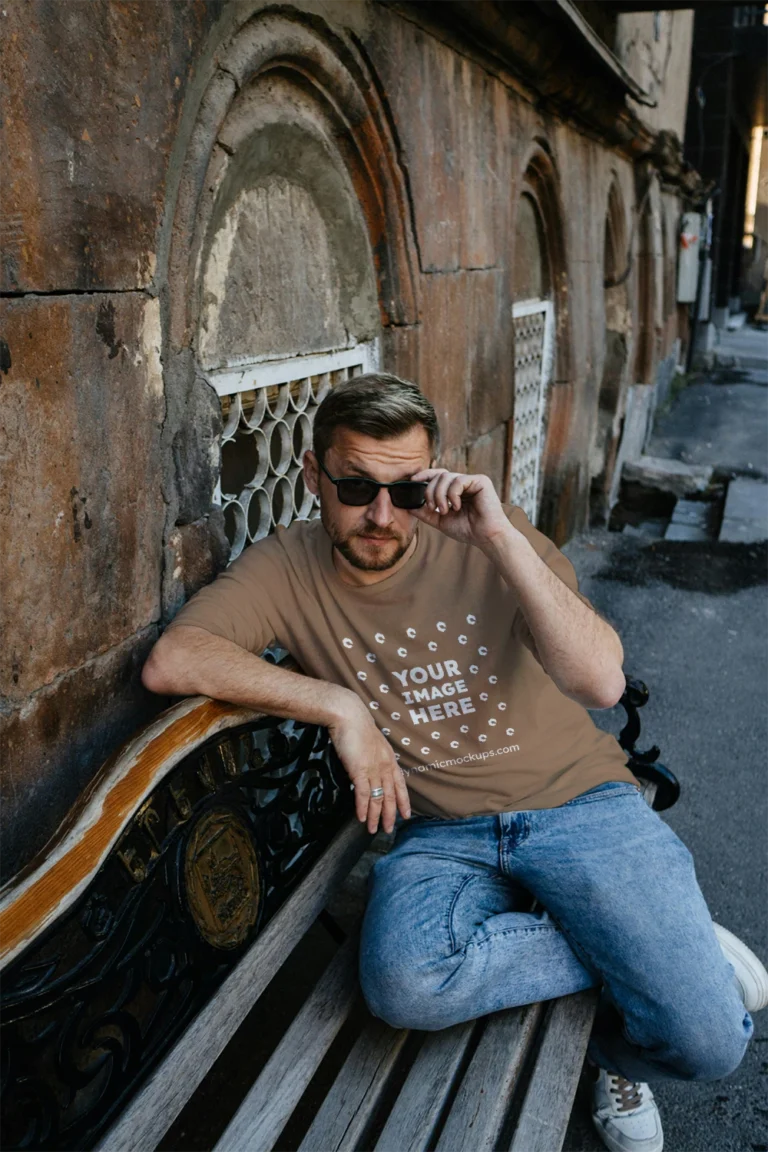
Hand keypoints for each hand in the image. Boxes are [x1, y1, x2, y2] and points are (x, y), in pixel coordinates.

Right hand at [327, 699, 411, 833]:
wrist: (349, 716)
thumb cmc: (357, 727)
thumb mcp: (371, 743)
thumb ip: (373, 757)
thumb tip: (369, 767)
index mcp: (389, 759)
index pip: (400, 784)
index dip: (404, 801)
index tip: (406, 815)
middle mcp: (384, 766)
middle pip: (390, 796)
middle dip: (390, 814)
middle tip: (389, 829)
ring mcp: (373, 769)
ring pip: (377, 798)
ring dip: (375, 816)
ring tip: (372, 829)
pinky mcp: (359, 770)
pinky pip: (363, 794)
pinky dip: (362, 808)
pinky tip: (360, 818)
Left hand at [409, 468, 510, 549]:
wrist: (485, 537)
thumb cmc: (467, 529)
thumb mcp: (440, 521)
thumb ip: (425, 513)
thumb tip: (408, 506)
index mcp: (454, 490)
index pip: (437, 476)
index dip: (424, 475)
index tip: (412, 480)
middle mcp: (463, 483)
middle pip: (439, 476)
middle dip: (430, 491)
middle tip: (433, 508)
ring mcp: (472, 481)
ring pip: (446, 477)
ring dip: (440, 495)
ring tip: (445, 510)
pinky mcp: (481, 481)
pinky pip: (458, 480)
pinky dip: (453, 494)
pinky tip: (457, 506)